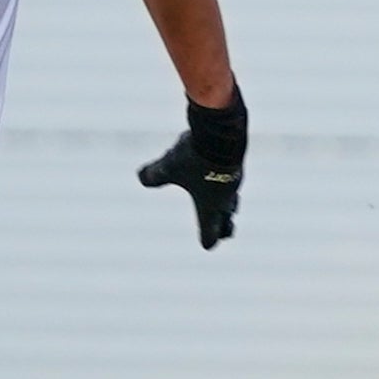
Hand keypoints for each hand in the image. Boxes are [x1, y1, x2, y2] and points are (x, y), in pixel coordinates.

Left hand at [137, 88, 245, 249]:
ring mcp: (234, 181)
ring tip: (226, 206)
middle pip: (227, 219)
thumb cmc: (195, 156)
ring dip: (228, 204)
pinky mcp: (237, 165)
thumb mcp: (168, 166)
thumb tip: (141, 177)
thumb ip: (153, 175)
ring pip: (232, 198)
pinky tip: (221, 174)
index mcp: (210, 207)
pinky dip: (227, 182)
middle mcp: (225, 198)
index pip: (211, 233)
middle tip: (226, 233)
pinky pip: (232, 179)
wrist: (223, 133)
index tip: (207, 245)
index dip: (208, 239)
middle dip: (225, 227)